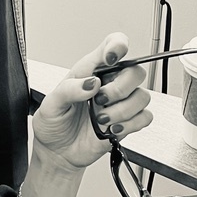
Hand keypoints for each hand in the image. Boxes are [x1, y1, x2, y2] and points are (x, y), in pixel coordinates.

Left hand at [31, 32, 152, 170]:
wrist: (57, 151)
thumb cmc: (53, 123)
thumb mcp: (51, 104)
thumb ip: (69, 90)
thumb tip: (91, 83)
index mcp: (90, 71)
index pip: (112, 45)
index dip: (118, 45)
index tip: (112, 57)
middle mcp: (108, 84)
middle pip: (135, 71)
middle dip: (119, 88)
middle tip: (99, 99)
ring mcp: (119, 103)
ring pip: (142, 96)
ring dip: (121, 110)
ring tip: (100, 119)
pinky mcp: (127, 122)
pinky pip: (145, 117)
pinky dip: (130, 124)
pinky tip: (111, 128)